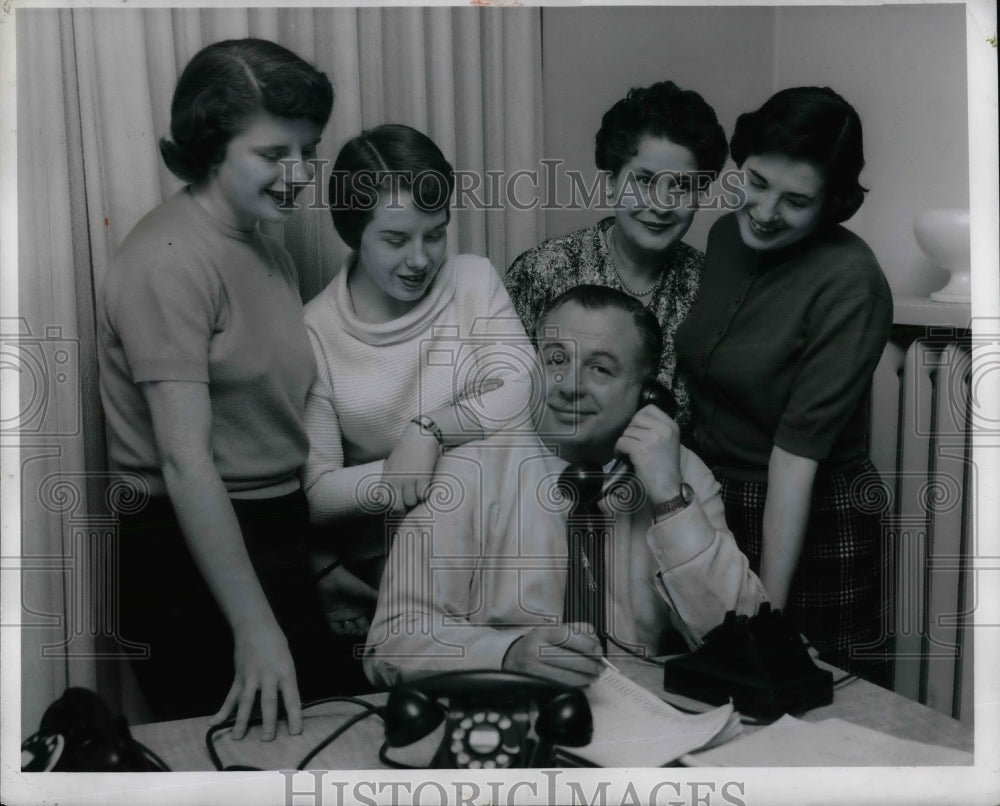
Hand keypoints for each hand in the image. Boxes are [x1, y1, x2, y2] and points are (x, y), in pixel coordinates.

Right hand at [208, 617, 301, 741]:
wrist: (256, 627)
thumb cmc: (276, 645)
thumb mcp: (287, 662)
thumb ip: (285, 682)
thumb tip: (285, 705)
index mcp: (286, 672)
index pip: (292, 698)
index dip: (295, 716)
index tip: (296, 732)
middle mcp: (269, 676)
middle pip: (268, 702)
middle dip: (269, 722)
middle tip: (268, 739)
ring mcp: (252, 677)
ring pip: (246, 702)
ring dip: (241, 721)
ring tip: (238, 738)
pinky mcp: (239, 677)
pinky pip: (231, 696)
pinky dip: (222, 710)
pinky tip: (214, 722)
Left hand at [317, 563, 378, 635]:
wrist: (332, 579)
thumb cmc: (351, 584)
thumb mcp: (367, 591)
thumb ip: (378, 599)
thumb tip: (393, 608)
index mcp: (363, 610)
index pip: (369, 623)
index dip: (371, 629)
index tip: (374, 634)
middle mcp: (353, 615)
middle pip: (358, 629)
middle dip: (361, 633)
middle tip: (361, 633)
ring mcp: (342, 617)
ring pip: (348, 631)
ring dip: (350, 634)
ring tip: (353, 631)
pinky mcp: (331, 618)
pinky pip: (335, 629)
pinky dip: (339, 633)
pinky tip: (343, 632)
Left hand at [382, 421, 441, 512]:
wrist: (420, 436)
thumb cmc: (407, 448)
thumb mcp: (392, 462)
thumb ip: (389, 477)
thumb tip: (387, 493)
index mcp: (387, 475)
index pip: (384, 500)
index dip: (391, 505)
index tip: (399, 505)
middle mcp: (396, 479)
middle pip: (398, 506)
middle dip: (405, 507)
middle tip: (411, 503)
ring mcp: (409, 479)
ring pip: (412, 501)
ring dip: (417, 498)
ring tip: (420, 490)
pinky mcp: (422, 477)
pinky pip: (423, 495)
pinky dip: (426, 493)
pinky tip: (427, 485)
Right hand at [502, 622, 603, 686]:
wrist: (513, 657)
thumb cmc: (539, 643)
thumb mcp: (554, 629)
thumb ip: (578, 630)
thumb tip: (595, 642)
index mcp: (542, 632)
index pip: (567, 636)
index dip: (586, 644)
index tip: (598, 651)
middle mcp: (535, 650)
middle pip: (570, 659)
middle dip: (590, 665)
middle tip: (601, 666)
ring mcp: (534, 670)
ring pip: (567, 677)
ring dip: (586, 678)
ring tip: (594, 675)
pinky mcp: (536, 685)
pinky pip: (562, 688)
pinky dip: (576, 686)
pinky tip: (582, 682)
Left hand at [614, 404, 682, 502]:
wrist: (669, 488)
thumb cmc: (666, 467)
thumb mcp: (669, 441)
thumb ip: (657, 428)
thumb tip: (635, 420)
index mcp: (671, 426)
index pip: (650, 408)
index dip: (639, 417)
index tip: (637, 429)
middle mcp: (663, 429)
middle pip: (636, 418)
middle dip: (630, 429)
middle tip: (631, 442)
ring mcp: (652, 438)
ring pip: (628, 431)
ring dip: (624, 441)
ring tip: (628, 451)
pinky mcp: (641, 449)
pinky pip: (622, 442)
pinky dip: (619, 450)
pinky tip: (623, 456)